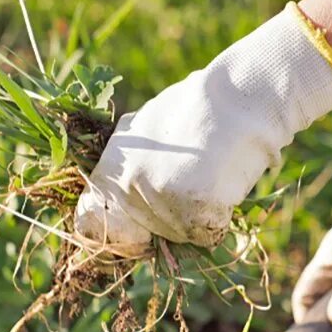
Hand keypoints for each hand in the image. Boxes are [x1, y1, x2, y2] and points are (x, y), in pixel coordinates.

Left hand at [75, 4, 331, 251]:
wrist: (239, 95)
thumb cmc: (203, 107)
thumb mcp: (150, 127)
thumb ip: (137, 161)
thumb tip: (137, 193)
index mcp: (110, 165)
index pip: (91, 222)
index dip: (120, 232)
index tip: (141, 232)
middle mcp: (127, 184)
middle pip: (149, 233)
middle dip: (174, 221)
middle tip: (196, 187)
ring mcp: (158, 198)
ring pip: (183, 236)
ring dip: (202, 217)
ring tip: (215, 174)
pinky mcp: (191, 208)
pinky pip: (211, 234)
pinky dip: (224, 217)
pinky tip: (227, 183)